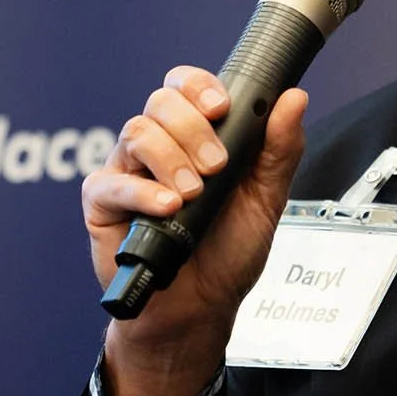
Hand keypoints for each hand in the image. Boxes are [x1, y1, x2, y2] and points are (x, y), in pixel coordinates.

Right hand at [82, 66, 307, 395]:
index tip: (221, 108)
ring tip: (192, 195)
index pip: (185, 87)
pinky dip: (141, 191)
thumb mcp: (265, 201)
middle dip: (192, 129)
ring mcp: (127, 171)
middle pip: (159, 102)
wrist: (200, 309)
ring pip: (136, 132)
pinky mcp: (102, 202)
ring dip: (170, 158)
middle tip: (216, 167)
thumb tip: (294, 99)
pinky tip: (166, 207)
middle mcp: (157, 147)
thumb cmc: (227, 253)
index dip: (198, 86)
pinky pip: (110, 180)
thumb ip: (279, 151)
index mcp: (194, 136)